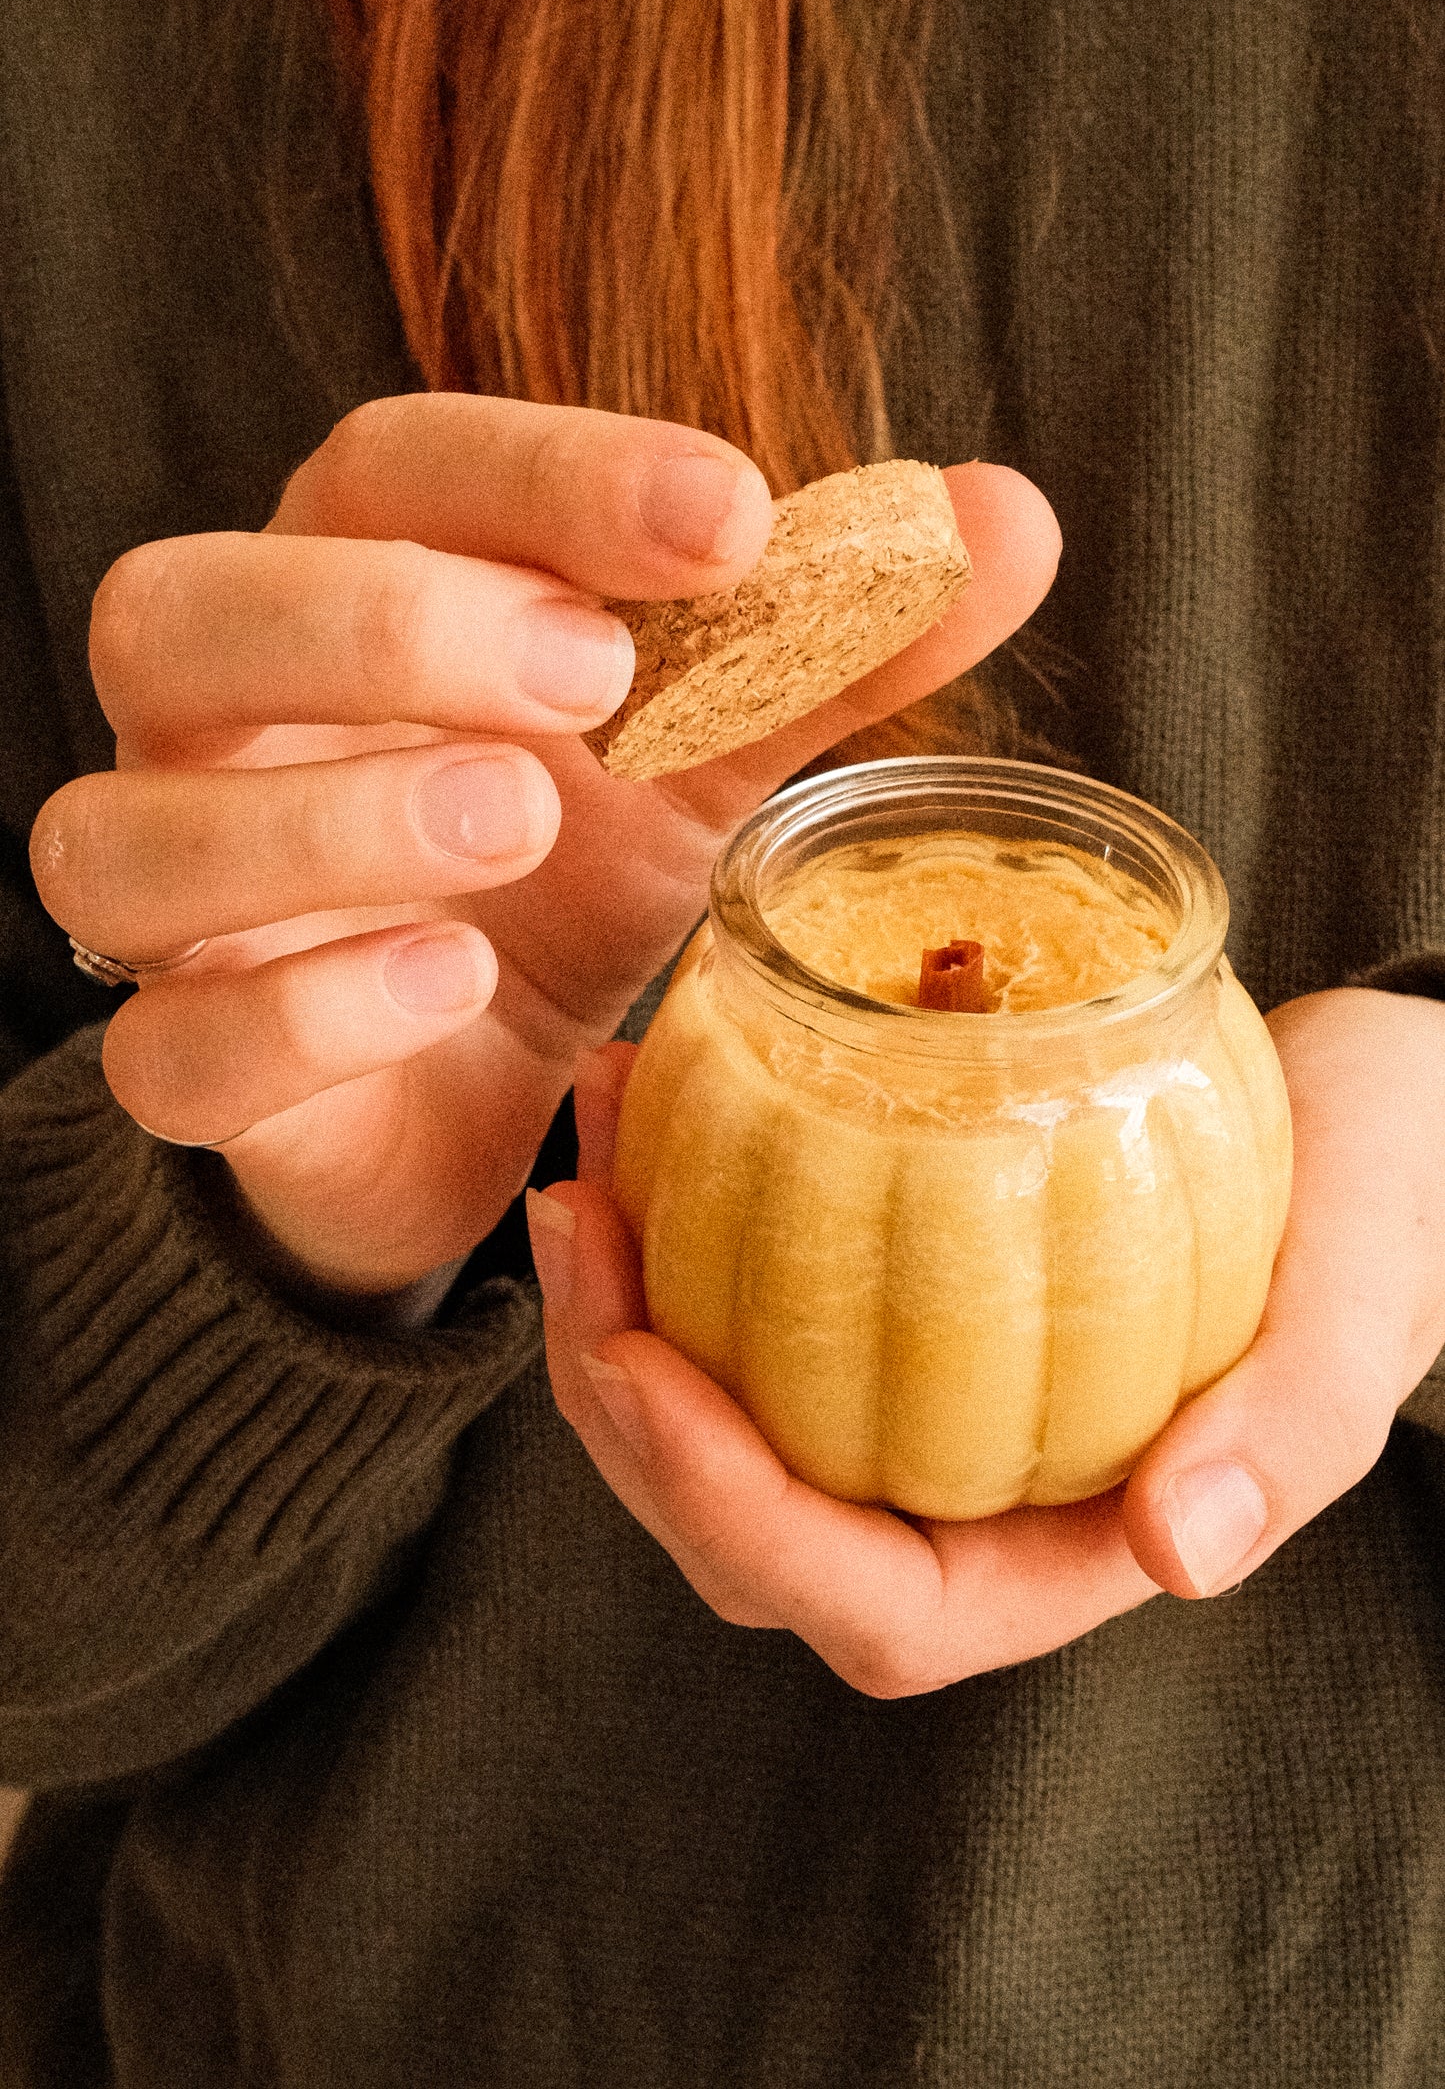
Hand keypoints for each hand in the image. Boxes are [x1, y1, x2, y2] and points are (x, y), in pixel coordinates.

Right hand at [29, 396, 1059, 1293]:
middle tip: (591, 674)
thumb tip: (1010, 516)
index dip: (541, 472)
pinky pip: (173, 1047)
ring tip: (521, 822)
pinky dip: (304, 1012)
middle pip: (176, 611)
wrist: (474, 1094)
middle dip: (379, 621)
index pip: (382, 474)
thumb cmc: (567, 881)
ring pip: (125, 836)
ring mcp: (185, 913)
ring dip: (328, 818)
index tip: (732, 514)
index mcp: (349, 602)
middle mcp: (225, 735)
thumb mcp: (706, 761)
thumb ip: (829, 648)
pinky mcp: (200, 1074)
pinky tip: (453, 985)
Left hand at [529, 987, 1444, 1695]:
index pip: (873, 1610)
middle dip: (622, 1400)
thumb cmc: (1390, 1203)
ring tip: (590, 1139)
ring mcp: (916, 1408)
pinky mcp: (890, 1307)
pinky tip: (646, 1091)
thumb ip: (1285, 1433)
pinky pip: (747, 1296)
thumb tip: (1182, 1553)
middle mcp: (966, 1501)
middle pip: (744, 1526)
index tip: (643, 1366)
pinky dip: (679, 1212)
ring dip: (619, 1298)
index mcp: (1064, 1552)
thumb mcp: (1357, 1306)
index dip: (736, 1520)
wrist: (1376, 1110)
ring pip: (718, 1412)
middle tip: (575, 1218)